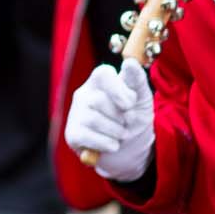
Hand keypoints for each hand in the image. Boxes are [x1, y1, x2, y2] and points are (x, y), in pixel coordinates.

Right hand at [65, 60, 154, 181]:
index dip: (117, 89)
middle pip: (99, 100)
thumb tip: (129, 62)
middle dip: (120, 117)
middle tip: (126, 123)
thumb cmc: (135, 119)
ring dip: (117, 132)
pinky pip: (88, 137)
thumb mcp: (141, 99)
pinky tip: (112, 144)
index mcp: (100, 82)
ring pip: (94, 119)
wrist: (132, 151)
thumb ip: (136, 80)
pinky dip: (108, 144)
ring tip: (120, 134)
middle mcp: (84, 94)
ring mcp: (76, 114)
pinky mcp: (73, 134)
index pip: (102, 74)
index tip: (129, 104)